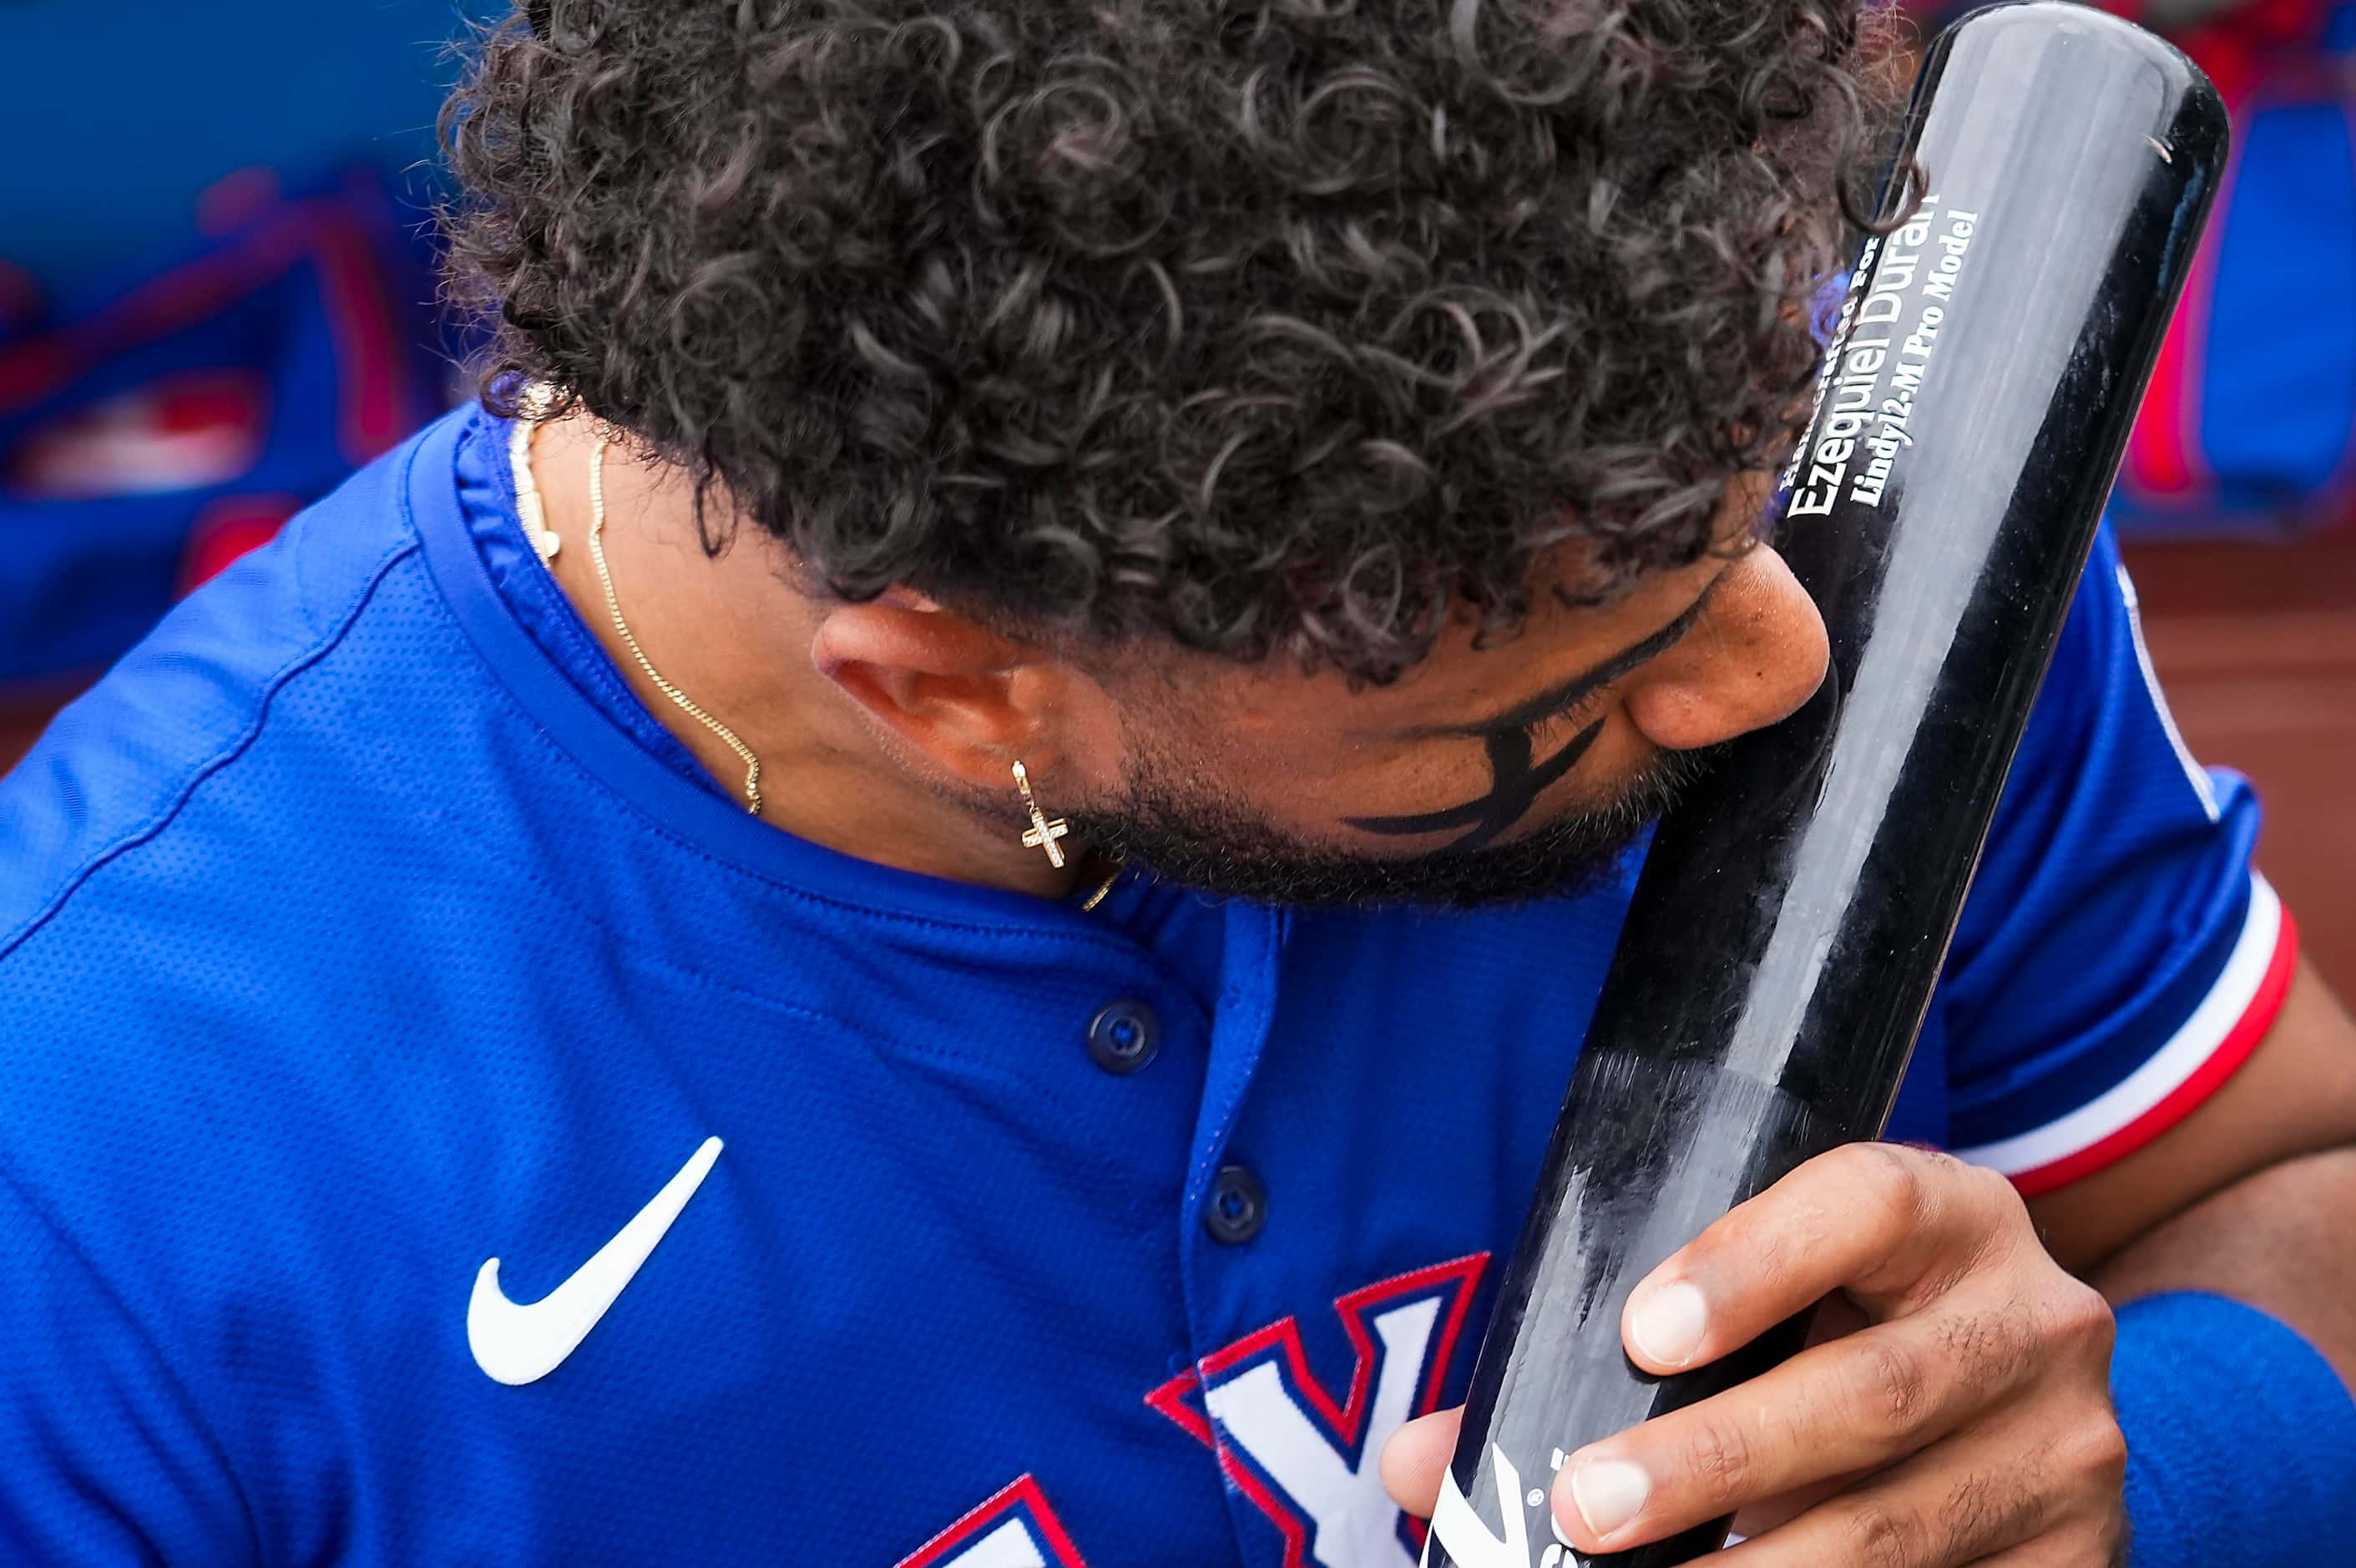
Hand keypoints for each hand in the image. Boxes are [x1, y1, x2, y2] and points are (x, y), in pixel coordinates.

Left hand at [1381, 1143, 2129, 1564]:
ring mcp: (2068, 1452)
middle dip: (1715, 1462)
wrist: (2026, 1413)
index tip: (1640, 1332)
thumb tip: (1416, 1463)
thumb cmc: (1840, 1334)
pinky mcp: (2081, 1565)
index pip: (1864, 1201)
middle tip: (1586, 1507)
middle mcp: (2035, 1319)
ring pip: (1899, 1529)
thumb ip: (1609, 1351)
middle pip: (1870, 1394)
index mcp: (1951, 1215)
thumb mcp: (1764, 1305)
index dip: (1751, 1262)